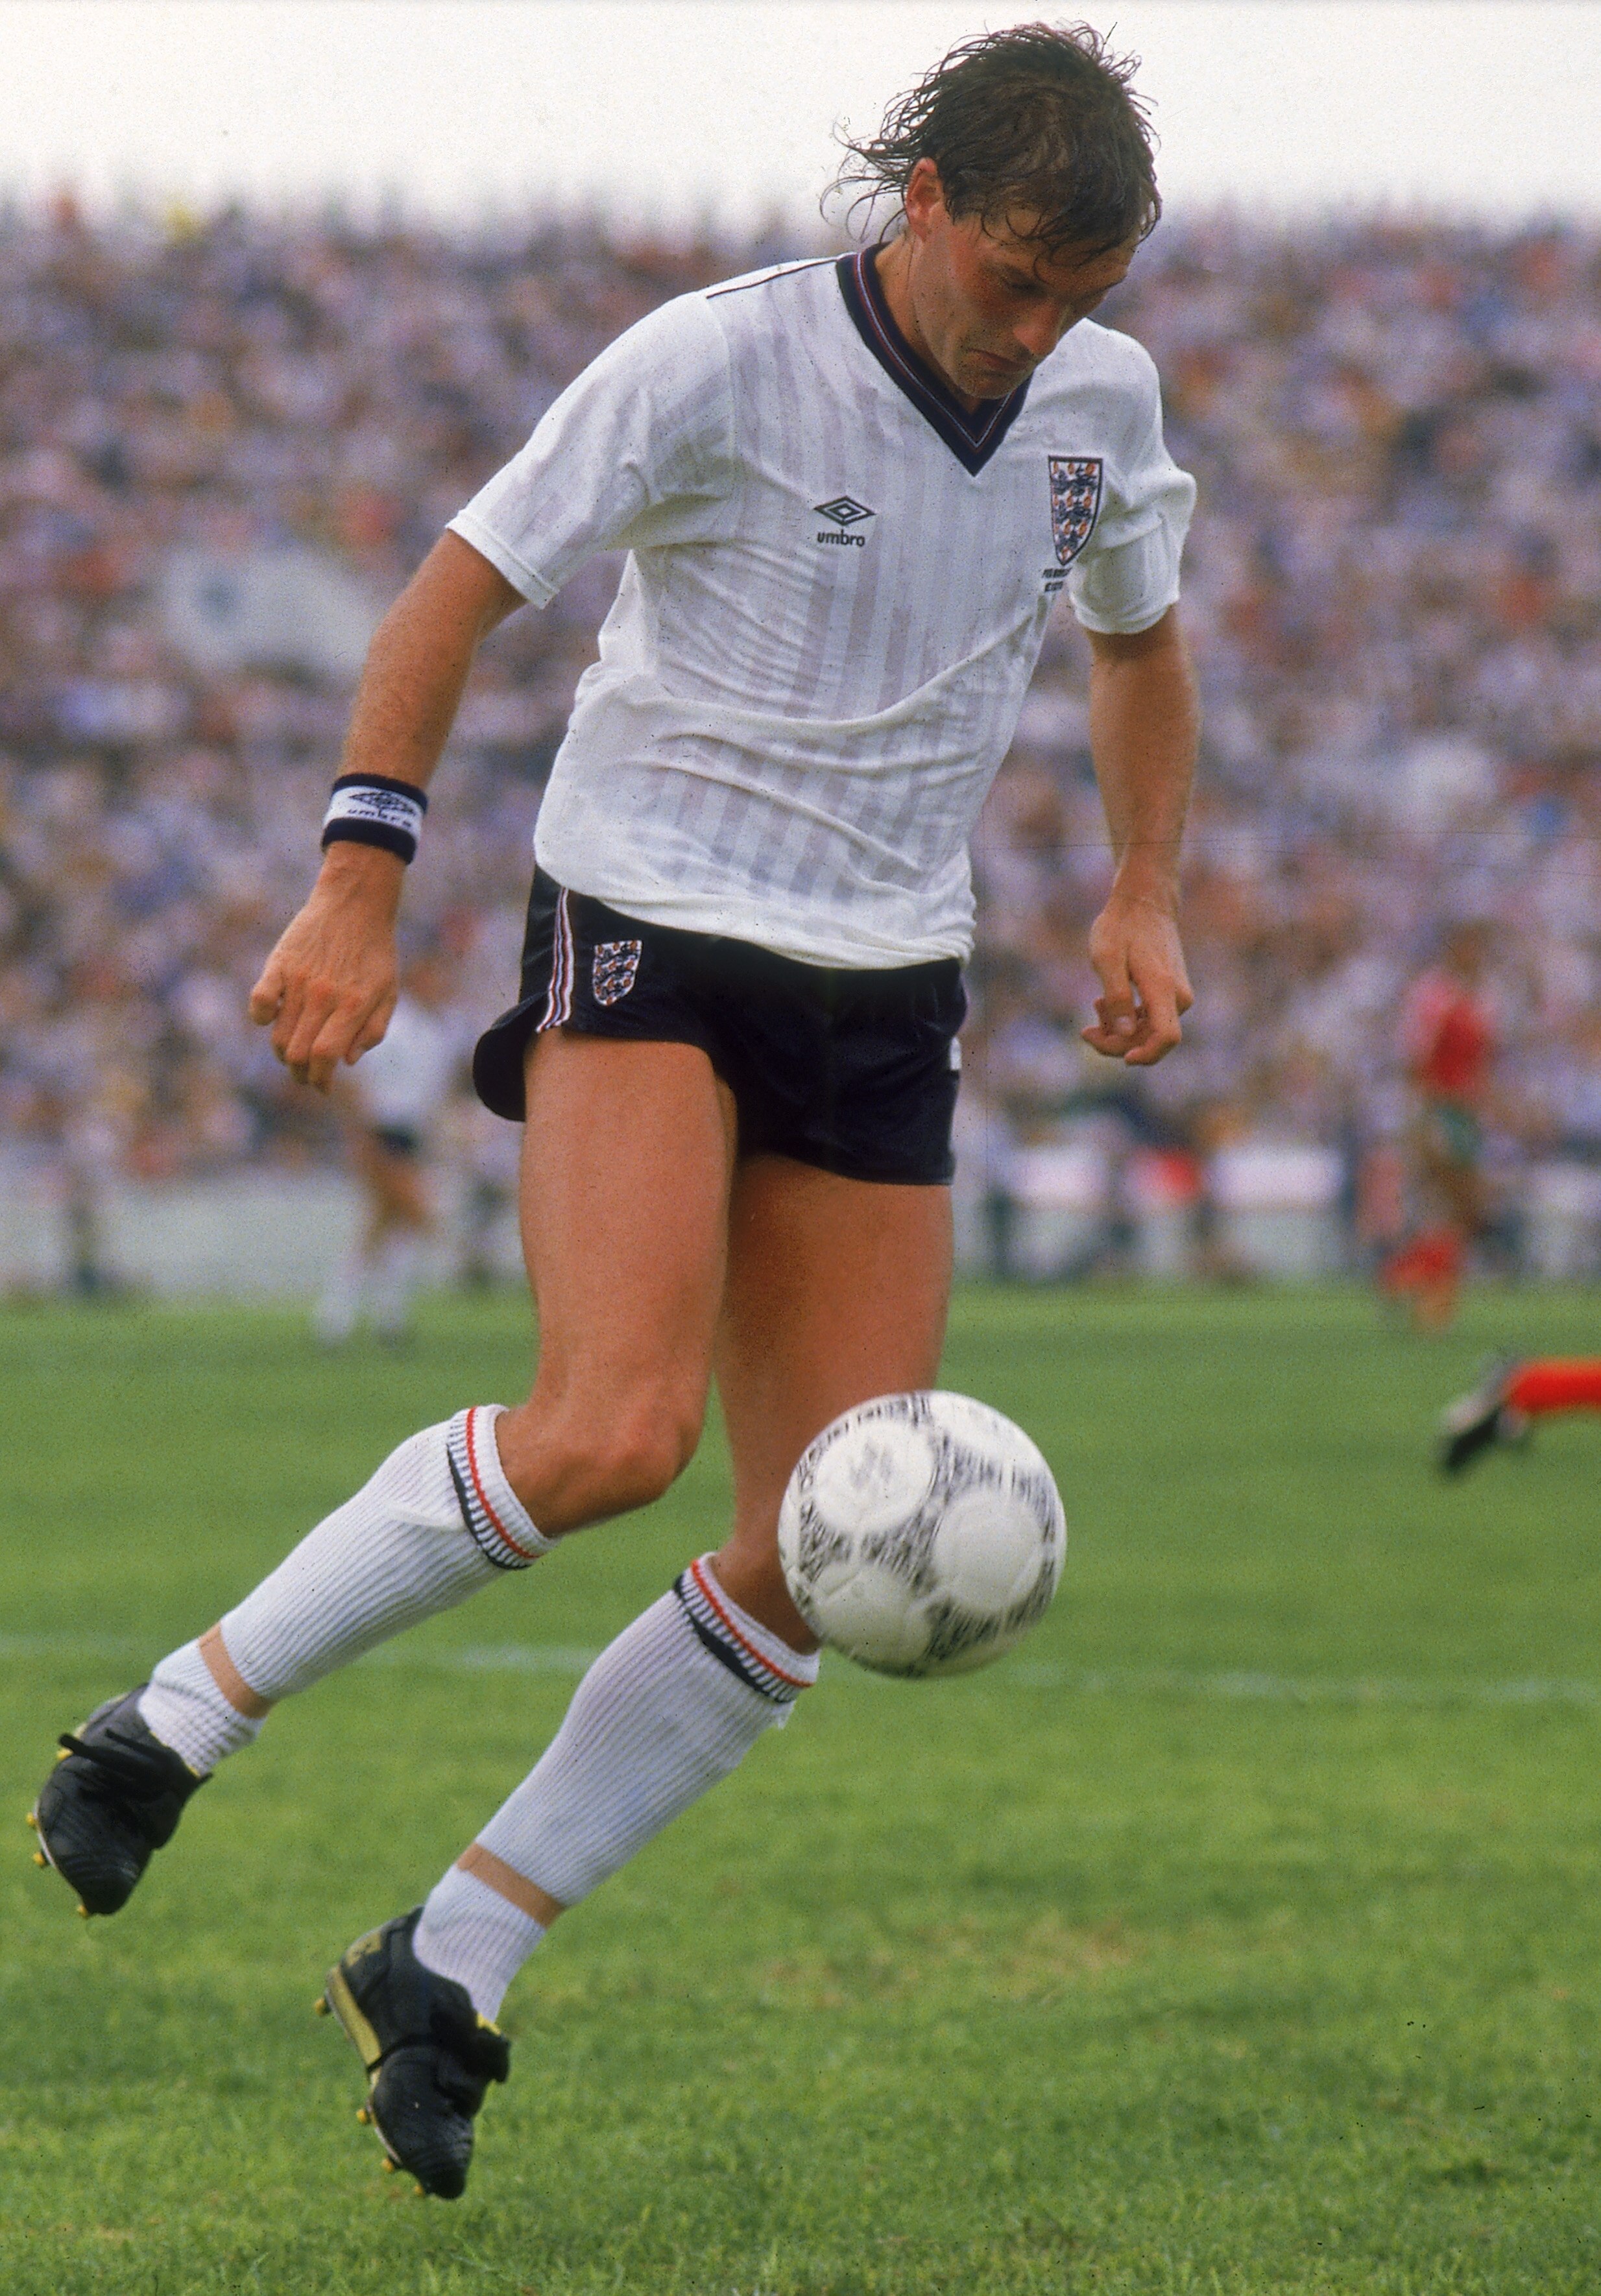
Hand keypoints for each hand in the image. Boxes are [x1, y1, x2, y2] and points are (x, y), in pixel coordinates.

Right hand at [248, 846, 403, 1090]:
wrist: (355, 904)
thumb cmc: (375, 952)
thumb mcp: (389, 992)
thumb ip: (373, 1031)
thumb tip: (347, 1062)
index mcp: (353, 1006)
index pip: (326, 1057)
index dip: (321, 1080)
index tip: (322, 1087)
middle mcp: (324, 997)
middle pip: (298, 1053)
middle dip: (301, 1074)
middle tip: (305, 1075)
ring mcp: (299, 981)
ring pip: (278, 1035)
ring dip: (283, 1054)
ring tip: (292, 1055)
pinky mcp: (279, 965)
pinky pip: (258, 1002)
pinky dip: (260, 1019)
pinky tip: (271, 1019)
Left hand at [1082, 892, 1192, 1066]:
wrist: (1145, 903)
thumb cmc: (1122, 927)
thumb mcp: (1107, 959)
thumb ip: (1116, 997)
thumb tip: (1123, 1034)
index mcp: (1163, 988)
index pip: (1166, 1038)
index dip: (1147, 1055)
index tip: (1122, 1058)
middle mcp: (1177, 997)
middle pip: (1153, 1040)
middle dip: (1117, 1043)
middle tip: (1086, 1031)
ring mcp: (1177, 996)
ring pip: (1149, 1032)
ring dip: (1119, 1030)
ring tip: (1094, 1004)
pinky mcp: (1170, 994)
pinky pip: (1150, 1020)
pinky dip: (1126, 1019)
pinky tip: (1103, 1003)